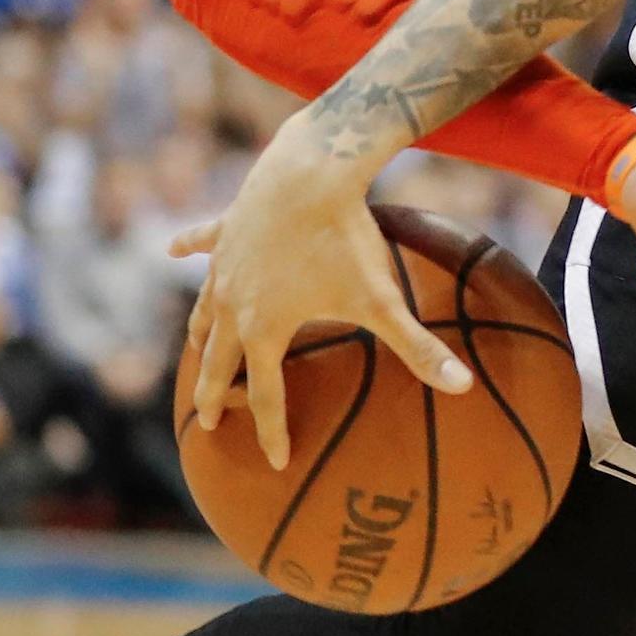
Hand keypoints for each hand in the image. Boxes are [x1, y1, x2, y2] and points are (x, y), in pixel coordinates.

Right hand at [174, 137, 470, 471]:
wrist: (312, 172)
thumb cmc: (346, 239)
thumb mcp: (383, 299)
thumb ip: (419, 348)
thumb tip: (464, 386)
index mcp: (264, 330)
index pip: (267, 396)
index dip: (273, 433)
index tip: (278, 463)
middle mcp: (231, 304)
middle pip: (215, 362)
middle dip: (213, 395)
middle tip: (208, 420)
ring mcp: (222, 267)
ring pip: (201, 310)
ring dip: (199, 335)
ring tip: (196, 350)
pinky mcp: (224, 230)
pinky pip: (199, 243)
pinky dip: (187, 248)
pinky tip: (172, 249)